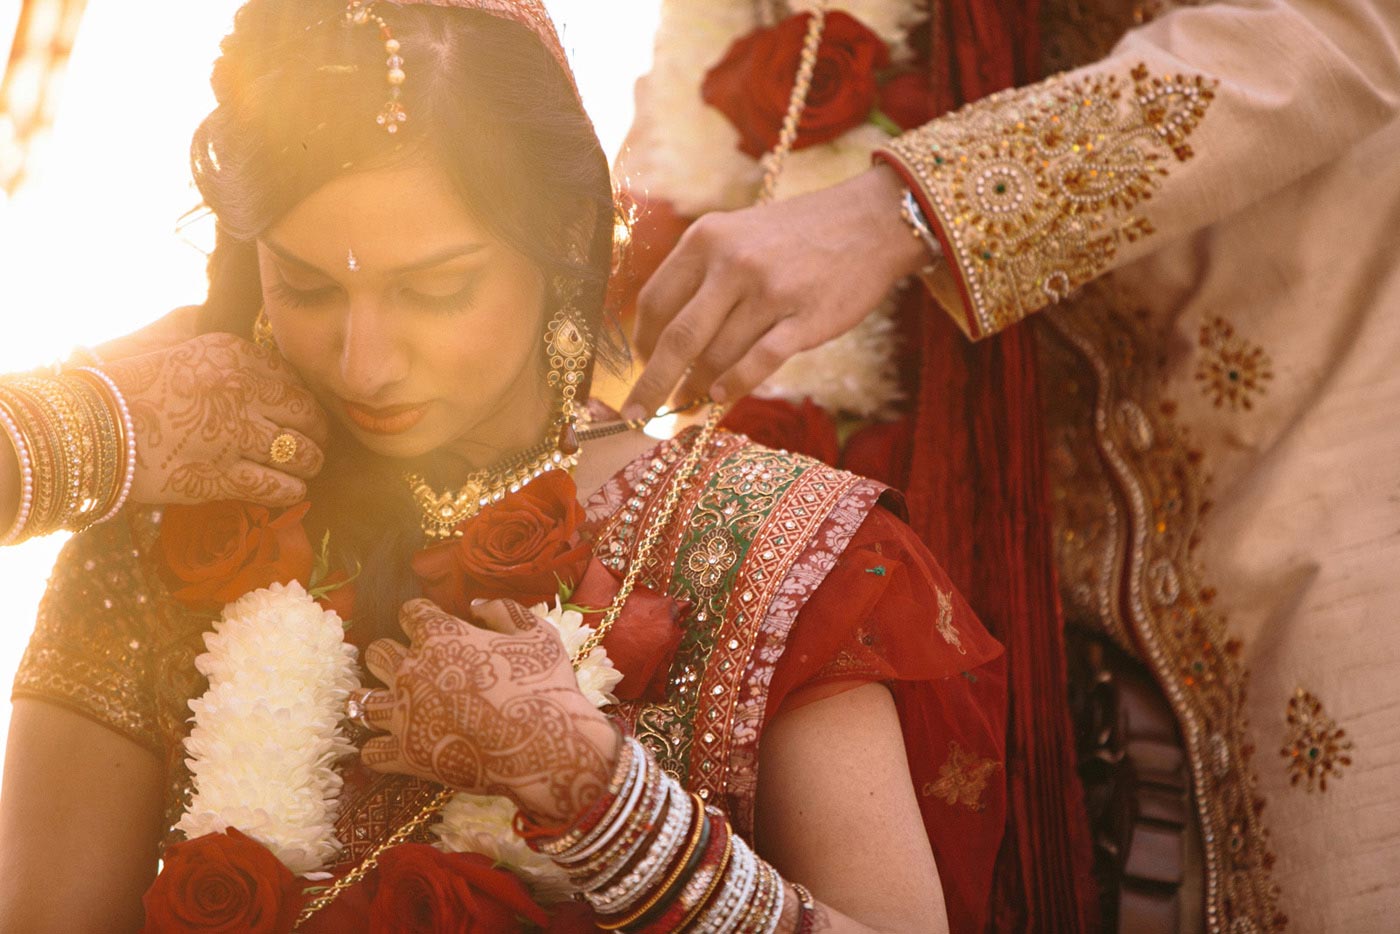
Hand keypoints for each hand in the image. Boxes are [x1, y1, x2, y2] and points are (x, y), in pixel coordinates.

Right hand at [102, 333, 328, 506]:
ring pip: (298, 452)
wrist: (90, 428)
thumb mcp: (185, 353)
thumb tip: (278, 370)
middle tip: (317, 442)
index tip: (307, 412)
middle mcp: (238, 389)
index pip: (292, 377)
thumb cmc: (135, 391)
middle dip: (318, 432)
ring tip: (308, 466)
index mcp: (231, 354)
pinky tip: (293, 490)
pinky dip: (291, 490)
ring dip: (309, 462)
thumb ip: (232, 359)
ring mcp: (230, 434)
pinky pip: (275, 485)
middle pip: (305, 413)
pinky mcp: (218, 475)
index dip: (306, 399)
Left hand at [361, 599, 619, 824]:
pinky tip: (396, 747)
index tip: (433, 626)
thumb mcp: (536, 633)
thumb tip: (476, 604)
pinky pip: (370, 752)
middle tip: (411, 667)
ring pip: (360, 700)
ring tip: (393, 706)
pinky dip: (379, 749)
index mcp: (441, 635)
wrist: (545, 747)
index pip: (410, 612)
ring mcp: (404, 714)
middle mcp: (412, 670)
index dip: (421, 617)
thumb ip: (503, 611)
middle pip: (376, 652)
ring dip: (375, 700)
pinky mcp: (406, 755)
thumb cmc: (544, 685)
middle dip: (390, 655)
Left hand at [622, 165, 932, 420]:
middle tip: (637, 413)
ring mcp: (770, 291)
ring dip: (697, 387)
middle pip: (677, 337)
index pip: (655, 301)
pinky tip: (721, 396)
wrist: (868, 222)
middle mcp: (732, 262)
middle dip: (652, 383)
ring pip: (717, 355)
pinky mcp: (806, 318)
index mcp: (706, 238)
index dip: (643, 343)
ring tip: (691, 403)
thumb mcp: (736, 236)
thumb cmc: (793, 237)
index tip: (643, 366)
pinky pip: (758, 362)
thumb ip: (700, 278)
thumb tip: (662, 344)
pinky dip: (734, 385)